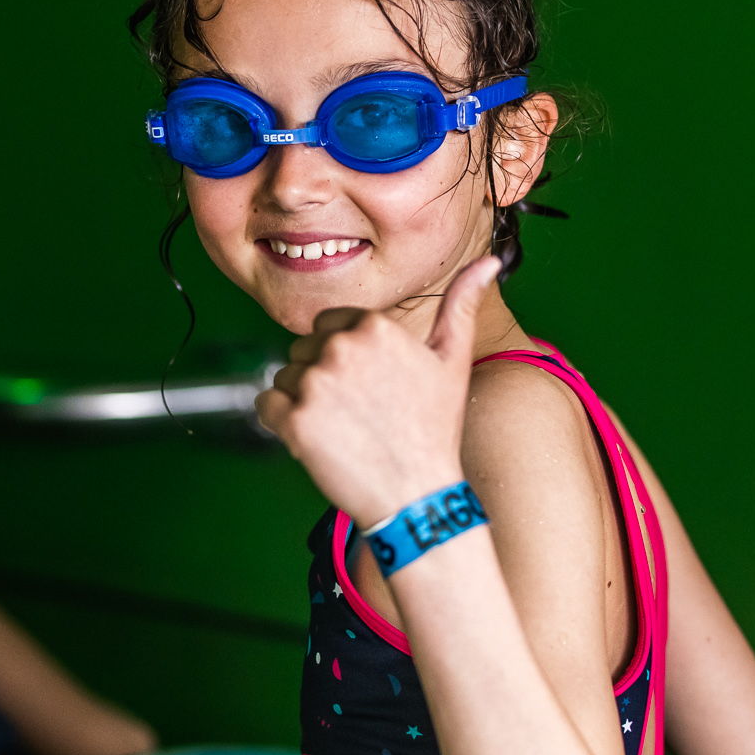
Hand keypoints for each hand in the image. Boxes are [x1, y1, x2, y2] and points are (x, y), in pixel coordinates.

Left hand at [255, 257, 500, 526]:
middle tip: (358, 413)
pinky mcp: (292, 419)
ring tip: (343, 429)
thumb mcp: (453, 360)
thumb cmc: (433, 428)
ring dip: (302, 402)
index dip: (343, 358)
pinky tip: (318, 440)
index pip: (327, 326)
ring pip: (284, 377)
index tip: (368, 388)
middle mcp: (341, 347)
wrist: (416, 494)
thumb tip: (489, 260)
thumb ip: (461, 304)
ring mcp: (314, 383)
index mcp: (373, 326)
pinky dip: (281, 423)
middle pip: (303, 350)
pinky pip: (265, 405)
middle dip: (321, 378)